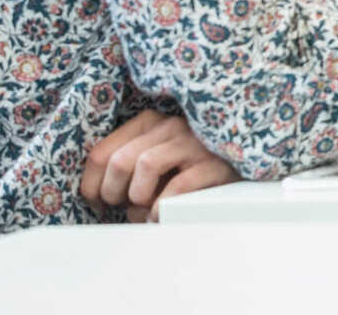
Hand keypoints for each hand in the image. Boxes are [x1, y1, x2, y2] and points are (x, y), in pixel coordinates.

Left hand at [80, 110, 239, 221]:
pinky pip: (176, 187)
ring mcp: (194, 144)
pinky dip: (162, 208)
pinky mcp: (214, 165)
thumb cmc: (191, 168)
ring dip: (139, 197)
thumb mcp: (156, 156)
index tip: (100, 203)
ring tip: (147, 207)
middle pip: (119, 161)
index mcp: (150, 122)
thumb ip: (127, 165)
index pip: (100, 153)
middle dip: (113, 193)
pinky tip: (163, 215)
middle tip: (125, 206)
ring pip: (145, 165)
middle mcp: (171, 127)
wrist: (244, 170)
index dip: (92, 186)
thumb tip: (95, 194)